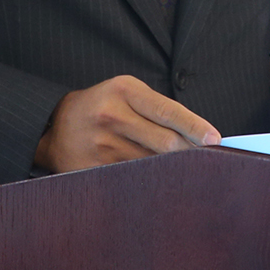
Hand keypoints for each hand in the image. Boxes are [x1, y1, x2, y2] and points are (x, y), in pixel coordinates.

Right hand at [33, 74, 221, 173]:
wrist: (54, 127)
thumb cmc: (102, 106)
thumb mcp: (125, 93)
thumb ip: (158, 109)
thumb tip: (197, 136)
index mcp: (124, 90)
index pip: (167, 110)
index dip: (194, 126)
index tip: (215, 139)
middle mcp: (113, 115)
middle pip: (164, 142)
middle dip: (191, 153)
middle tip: (210, 160)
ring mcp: (102, 145)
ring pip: (153, 163)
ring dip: (174, 169)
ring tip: (188, 171)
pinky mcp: (95, 169)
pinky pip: (134, 178)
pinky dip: (153, 180)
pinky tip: (160, 180)